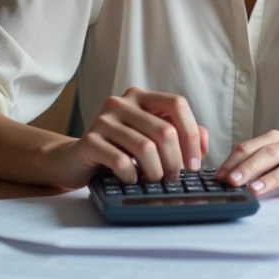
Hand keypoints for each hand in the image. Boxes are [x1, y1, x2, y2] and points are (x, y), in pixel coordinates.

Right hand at [42, 88, 208, 188]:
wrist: (75, 160)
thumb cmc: (120, 149)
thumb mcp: (152, 138)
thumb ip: (181, 135)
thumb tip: (203, 144)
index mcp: (141, 96)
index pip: (177, 104)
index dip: (192, 134)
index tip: (195, 163)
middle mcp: (122, 102)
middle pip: (164, 130)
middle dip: (175, 160)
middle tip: (174, 178)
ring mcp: (103, 120)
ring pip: (145, 147)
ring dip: (156, 172)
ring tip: (154, 181)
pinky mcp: (89, 141)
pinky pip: (121, 161)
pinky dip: (132, 176)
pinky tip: (131, 180)